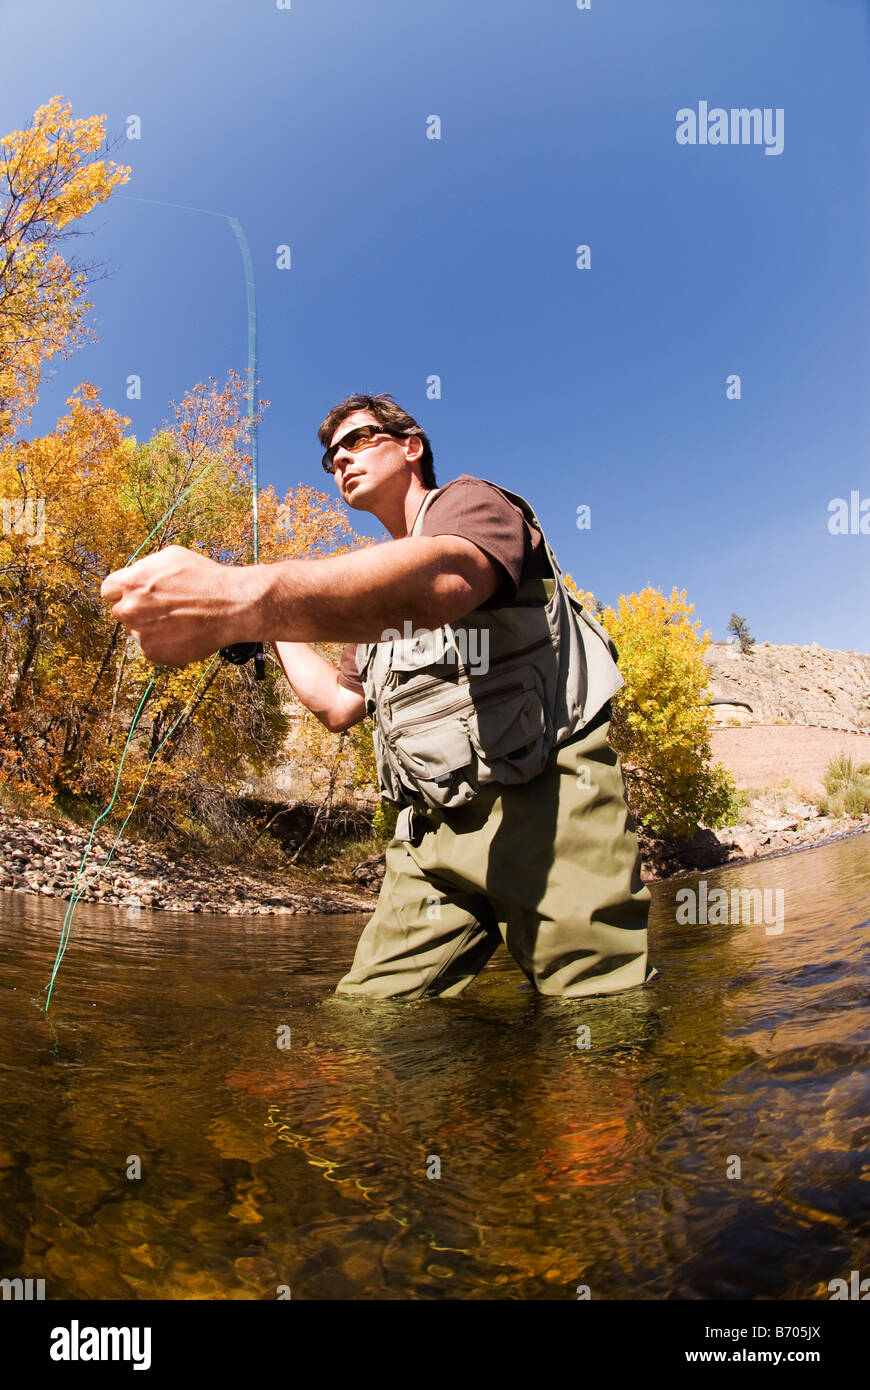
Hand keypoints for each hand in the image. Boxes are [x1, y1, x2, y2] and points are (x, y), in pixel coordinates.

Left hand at [100, 545, 252, 666]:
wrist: (231, 607)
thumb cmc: (205, 578)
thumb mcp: (171, 556)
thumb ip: (144, 567)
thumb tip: (132, 575)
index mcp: (130, 582)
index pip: (108, 590)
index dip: (122, 591)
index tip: (134, 594)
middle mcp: (131, 609)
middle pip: (120, 612)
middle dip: (135, 609)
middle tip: (160, 608)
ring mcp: (141, 633)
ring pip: (135, 631)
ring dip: (149, 627)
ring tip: (176, 620)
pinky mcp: (154, 653)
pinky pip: (150, 647)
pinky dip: (162, 642)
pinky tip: (181, 632)